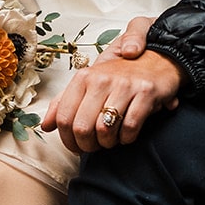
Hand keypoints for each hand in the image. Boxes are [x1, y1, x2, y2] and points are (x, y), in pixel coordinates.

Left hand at [42, 18, 183, 152]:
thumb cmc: (122, 74)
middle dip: (87, 145)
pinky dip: (127, 138)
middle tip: (95, 147)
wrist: (159, 58)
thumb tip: (46, 125)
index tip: (75, 146)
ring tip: (112, 140)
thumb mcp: (90, 82)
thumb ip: (65, 102)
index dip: (67, 139)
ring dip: (108, 143)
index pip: (64, 117)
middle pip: (82, 128)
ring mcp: (124, 85)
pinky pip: (130, 127)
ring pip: (105, 130)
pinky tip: (127, 134)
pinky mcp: (146, 93)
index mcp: (84, 77)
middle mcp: (102, 79)